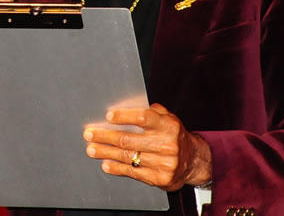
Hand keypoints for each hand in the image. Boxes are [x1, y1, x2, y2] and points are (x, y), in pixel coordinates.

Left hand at [82, 103, 211, 191]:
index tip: (108, 116)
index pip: (144, 118)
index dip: (124, 116)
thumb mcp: (168, 119)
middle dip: (105, 136)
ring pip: (128, 156)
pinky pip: (133, 173)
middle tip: (89, 133)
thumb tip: (126, 105)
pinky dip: (117, 168)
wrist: (194, 161)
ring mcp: (163, 163)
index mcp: (168, 126)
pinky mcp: (159, 178)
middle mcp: (166, 144)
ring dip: (106, 152)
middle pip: (129, 139)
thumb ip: (151, 111)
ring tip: (92, 149)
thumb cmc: (174, 136)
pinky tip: (106, 164)